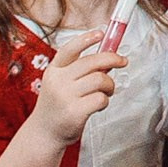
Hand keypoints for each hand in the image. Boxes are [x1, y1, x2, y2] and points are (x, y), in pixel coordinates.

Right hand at [26, 30, 124, 145]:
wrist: (45, 132)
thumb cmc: (58, 105)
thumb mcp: (61, 83)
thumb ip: (80, 70)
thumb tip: (109, 56)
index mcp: (54, 70)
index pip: (70, 49)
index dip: (87, 39)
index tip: (101, 33)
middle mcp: (58, 81)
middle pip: (93, 62)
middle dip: (113, 59)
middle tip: (123, 61)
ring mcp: (65, 96)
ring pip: (101, 79)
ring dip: (110, 85)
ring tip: (107, 91)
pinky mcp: (74, 111)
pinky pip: (101, 98)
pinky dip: (105, 101)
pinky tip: (98, 105)